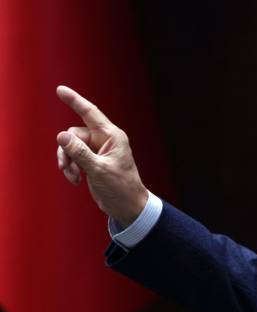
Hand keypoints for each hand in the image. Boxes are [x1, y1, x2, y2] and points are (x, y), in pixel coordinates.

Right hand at [56, 85, 148, 227]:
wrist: (127, 206)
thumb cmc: (121, 188)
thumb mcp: (99, 170)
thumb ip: (79, 153)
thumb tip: (61, 135)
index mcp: (112, 136)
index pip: (90, 113)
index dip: (75, 100)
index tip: (60, 89)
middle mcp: (104, 140)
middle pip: (73, 134)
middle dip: (66, 151)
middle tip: (67, 168)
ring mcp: (97, 150)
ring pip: (70, 146)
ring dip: (67, 161)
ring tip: (72, 177)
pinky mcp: (91, 161)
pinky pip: (72, 157)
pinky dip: (70, 168)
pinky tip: (75, 181)